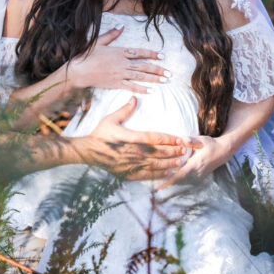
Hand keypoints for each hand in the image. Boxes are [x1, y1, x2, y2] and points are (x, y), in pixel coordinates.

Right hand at [65, 26, 167, 93]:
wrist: (79, 71)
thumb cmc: (87, 55)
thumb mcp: (99, 41)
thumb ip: (112, 34)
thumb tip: (121, 26)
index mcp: (119, 51)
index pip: (140, 52)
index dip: (152, 54)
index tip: (162, 56)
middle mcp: (122, 63)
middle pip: (144, 65)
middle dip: (158, 69)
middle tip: (169, 72)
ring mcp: (120, 74)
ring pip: (140, 76)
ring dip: (154, 78)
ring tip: (165, 80)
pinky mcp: (115, 83)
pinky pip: (131, 86)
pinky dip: (142, 89)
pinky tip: (151, 91)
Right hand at [72, 97, 199, 179]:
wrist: (88, 152)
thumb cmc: (100, 135)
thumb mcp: (111, 119)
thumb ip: (125, 110)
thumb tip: (135, 98)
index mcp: (132, 138)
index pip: (155, 138)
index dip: (169, 139)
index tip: (180, 138)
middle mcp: (134, 152)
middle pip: (158, 152)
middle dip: (173, 151)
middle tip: (185, 150)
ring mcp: (132, 164)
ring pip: (155, 165)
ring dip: (169, 163)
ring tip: (180, 162)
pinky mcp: (128, 173)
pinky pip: (146, 175)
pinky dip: (158, 175)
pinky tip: (166, 173)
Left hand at [155, 134, 230, 190]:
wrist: (222, 152)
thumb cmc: (210, 144)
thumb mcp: (202, 140)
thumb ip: (192, 140)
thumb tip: (183, 138)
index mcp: (196, 164)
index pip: (181, 175)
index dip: (170, 181)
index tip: (160, 186)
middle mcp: (197, 173)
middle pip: (179, 181)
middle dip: (167, 184)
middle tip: (154, 188)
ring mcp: (198, 177)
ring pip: (182, 183)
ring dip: (171, 184)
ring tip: (158, 187)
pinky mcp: (197, 178)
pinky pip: (185, 181)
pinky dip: (176, 182)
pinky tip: (167, 181)